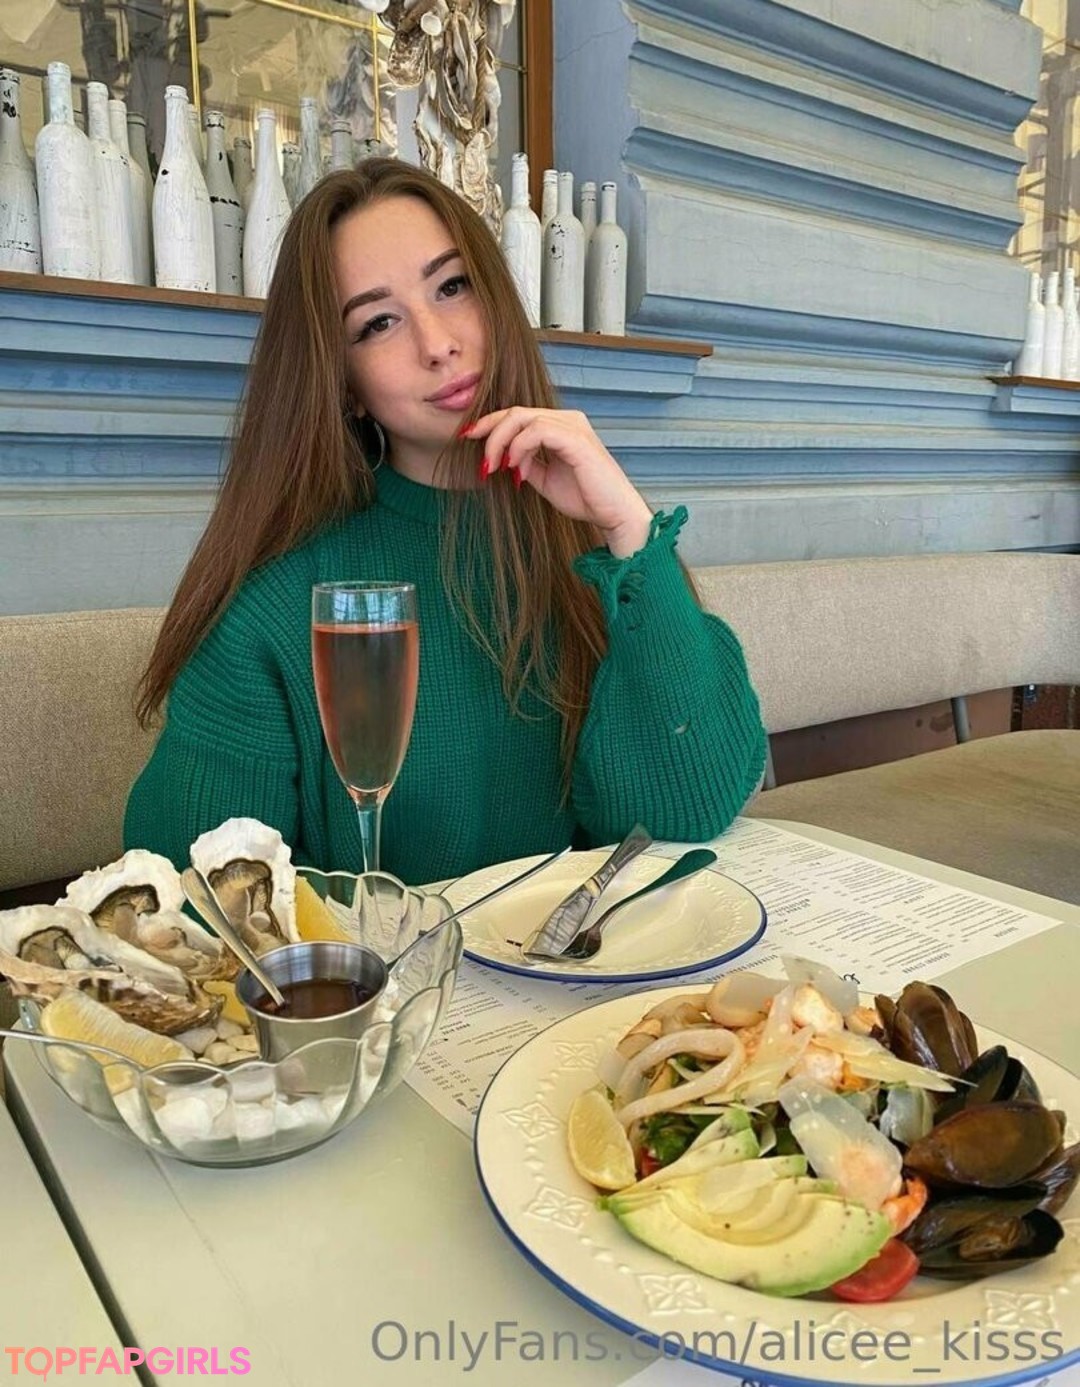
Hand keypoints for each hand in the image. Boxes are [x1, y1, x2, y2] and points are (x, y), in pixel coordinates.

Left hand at [464, 407, 652, 556]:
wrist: (614, 515)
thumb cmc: (586, 499)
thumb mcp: (546, 480)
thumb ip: (527, 464)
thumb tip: (504, 459)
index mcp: (561, 426)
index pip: (519, 415)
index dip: (491, 424)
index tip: (470, 439)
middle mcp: (568, 420)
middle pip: (516, 412)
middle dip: (490, 432)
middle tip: (481, 461)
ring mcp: (573, 426)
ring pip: (522, 418)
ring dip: (501, 443)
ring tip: (496, 468)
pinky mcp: (576, 438)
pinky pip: (537, 431)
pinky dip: (519, 448)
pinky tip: (516, 469)